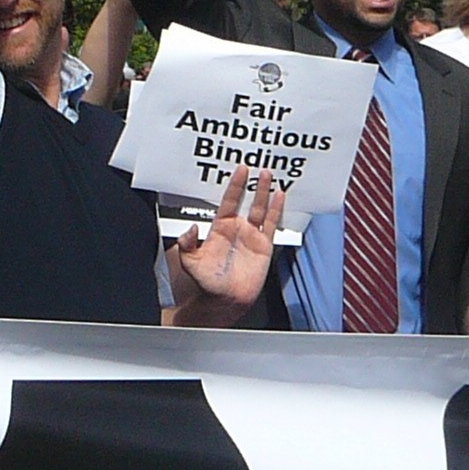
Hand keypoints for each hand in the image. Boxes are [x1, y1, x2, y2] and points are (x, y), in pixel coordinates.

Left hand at [175, 167, 282, 310]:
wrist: (225, 301)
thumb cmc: (208, 283)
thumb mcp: (191, 263)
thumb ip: (188, 245)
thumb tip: (190, 230)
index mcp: (220, 228)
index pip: (228, 201)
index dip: (234, 186)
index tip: (240, 170)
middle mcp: (237, 229)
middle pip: (246, 201)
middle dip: (251, 185)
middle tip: (257, 168)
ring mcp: (251, 236)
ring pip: (260, 209)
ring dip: (264, 193)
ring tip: (269, 176)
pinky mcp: (264, 246)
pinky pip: (271, 224)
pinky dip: (277, 210)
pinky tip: (280, 197)